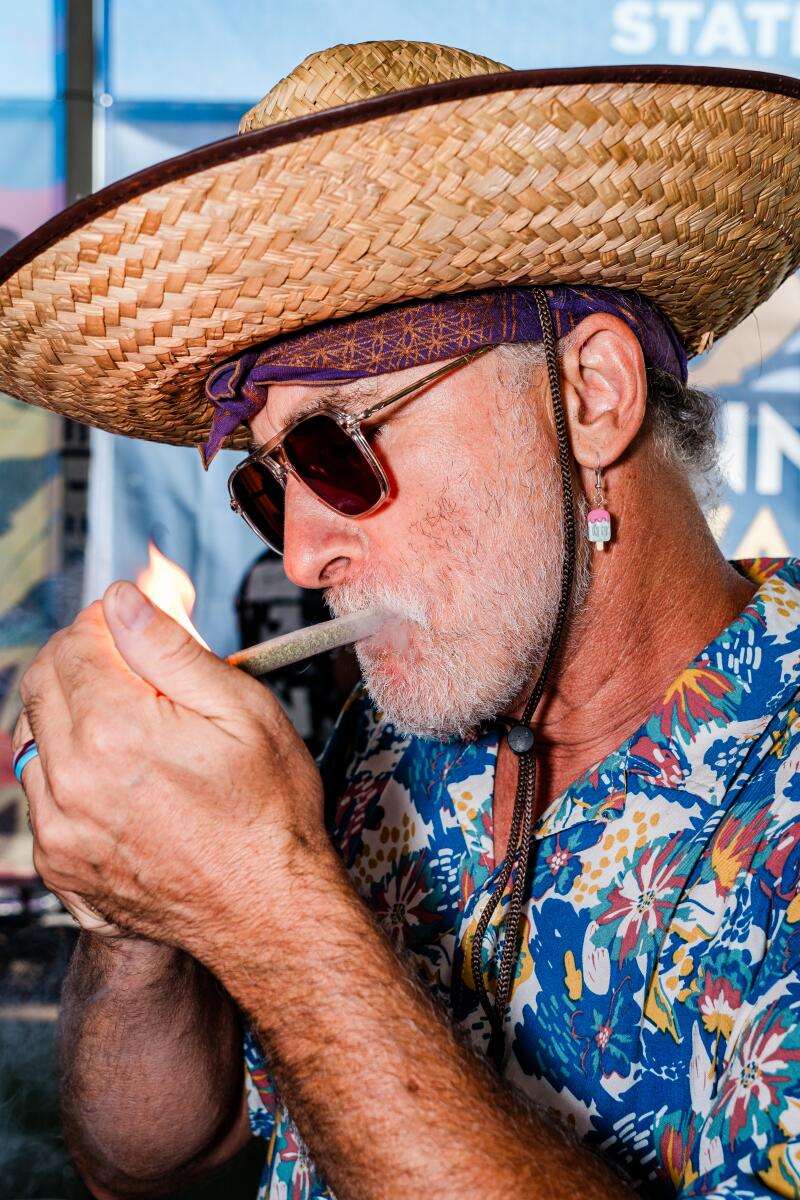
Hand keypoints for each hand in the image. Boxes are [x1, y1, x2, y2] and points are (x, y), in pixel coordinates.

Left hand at [11, 583, 324, 956]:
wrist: (267, 911)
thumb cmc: (267, 817)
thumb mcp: (242, 710)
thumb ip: (170, 647)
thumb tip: (124, 600)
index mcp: (114, 732)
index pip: (74, 641)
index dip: (109, 621)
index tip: (139, 627)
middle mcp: (71, 780)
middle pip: (41, 681)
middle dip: (82, 659)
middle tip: (135, 667)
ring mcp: (58, 827)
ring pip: (33, 736)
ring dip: (70, 714)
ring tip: (134, 726)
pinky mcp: (59, 863)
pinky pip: (39, 793)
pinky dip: (68, 770)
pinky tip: (119, 777)